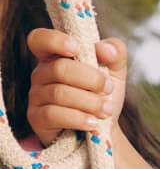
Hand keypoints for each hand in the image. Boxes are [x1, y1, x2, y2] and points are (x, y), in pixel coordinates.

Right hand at [26, 30, 127, 148]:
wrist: (104, 129)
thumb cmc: (104, 95)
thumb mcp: (115, 71)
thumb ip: (114, 52)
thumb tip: (104, 49)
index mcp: (55, 57)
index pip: (40, 40)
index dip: (55, 40)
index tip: (77, 48)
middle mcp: (41, 74)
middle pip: (59, 68)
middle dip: (90, 79)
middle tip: (109, 89)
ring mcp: (36, 96)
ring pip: (59, 93)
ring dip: (89, 102)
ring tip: (107, 110)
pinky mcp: (37, 118)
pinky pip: (53, 115)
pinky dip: (77, 118)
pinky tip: (93, 123)